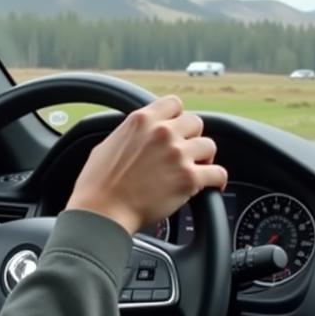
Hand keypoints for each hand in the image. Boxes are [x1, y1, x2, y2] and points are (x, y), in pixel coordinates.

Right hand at [66, 95, 225, 234]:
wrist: (102, 211)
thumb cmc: (97, 184)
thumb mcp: (107, 144)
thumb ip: (130, 134)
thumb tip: (137, 137)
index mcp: (142, 120)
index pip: (174, 104)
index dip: (177, 117)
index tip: (175, 128)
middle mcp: (162, 132)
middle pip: (195, 123)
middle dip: (191, 137)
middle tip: (184, 151)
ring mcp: (178, 154)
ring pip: (209, 146)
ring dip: (203, 158)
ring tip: (196, 168)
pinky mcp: (189, 178)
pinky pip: (218, 173)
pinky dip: (217, 180)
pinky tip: (212, 185)